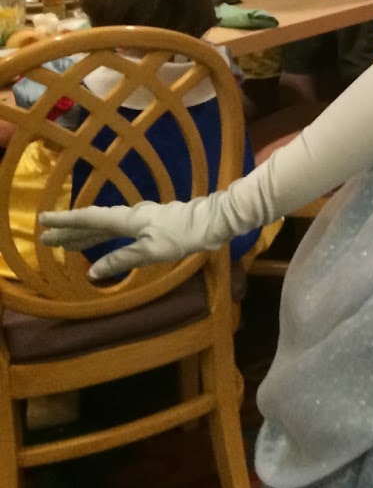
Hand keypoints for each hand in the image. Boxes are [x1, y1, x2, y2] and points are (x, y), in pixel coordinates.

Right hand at [39, 198, 229, 279]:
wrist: (212, 222)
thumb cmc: (182, 236)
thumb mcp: (151, 252)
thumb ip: (122, 260)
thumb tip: (92, 271)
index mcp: (128, 220)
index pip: (90, 219)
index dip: (67, 221)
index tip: (44, 220)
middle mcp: (131, 216)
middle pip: (94, 223)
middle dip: (70, 230)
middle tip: (45, 237)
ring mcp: (140, 219)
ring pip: (105, 226)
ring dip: (84, 233)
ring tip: (64, 241)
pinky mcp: (149, 223)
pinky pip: (117, 229)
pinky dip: (101, 235)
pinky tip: (99, 239)